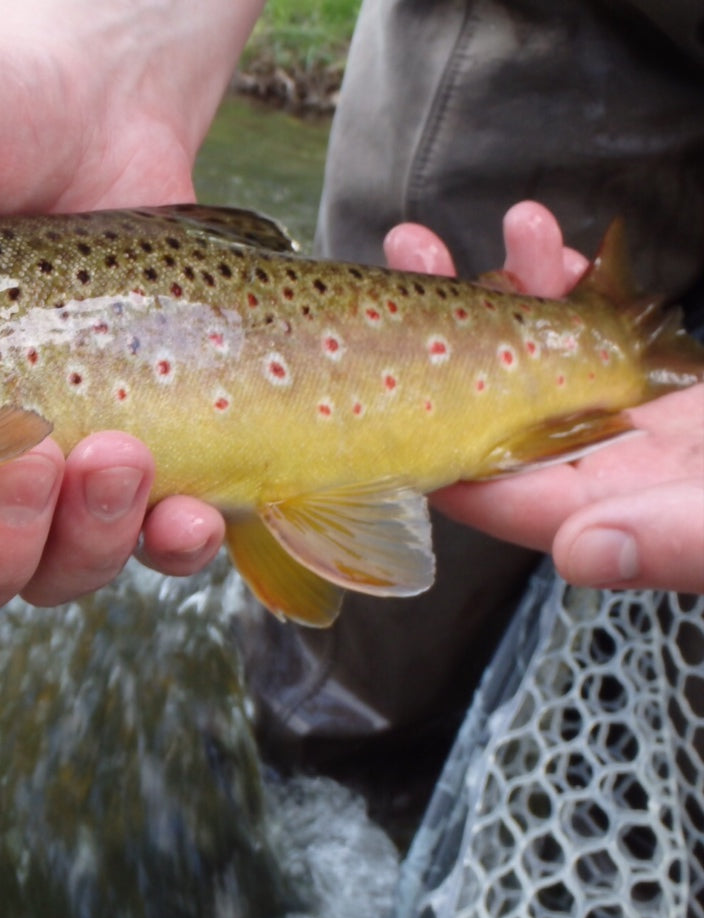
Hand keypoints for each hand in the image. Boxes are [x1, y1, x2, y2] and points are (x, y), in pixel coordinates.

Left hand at [387, 202, 703, 593]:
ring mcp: (623, 417)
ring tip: (442, 234)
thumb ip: (675, 545)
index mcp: (604, 510)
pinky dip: (561, 276)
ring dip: (488, 289)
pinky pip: (591, 322)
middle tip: (400, 258)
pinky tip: (535, 232)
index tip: (377, 369)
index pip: (490, 484)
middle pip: (489, 402)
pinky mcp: (658, 377)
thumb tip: (579, 553)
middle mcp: (597, 465)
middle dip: (436, 331)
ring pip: (530, 352)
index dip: (425, 432)